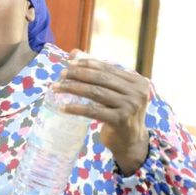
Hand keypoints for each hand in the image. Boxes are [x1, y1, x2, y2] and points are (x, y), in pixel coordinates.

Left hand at [53, 50, 149, 175]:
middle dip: (78, 75)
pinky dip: (76, 108)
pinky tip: (63, 107)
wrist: (131, 142)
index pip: (109, 69)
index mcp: (138, 81)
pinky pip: (93, 111)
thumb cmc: (120, 113)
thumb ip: (99, 73)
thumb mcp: (114, 92)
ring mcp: (130, 107)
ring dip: (73, 89)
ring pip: (95, 93)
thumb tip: (74, 52)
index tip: (70, 63)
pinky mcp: (120, 121)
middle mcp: (137, 92)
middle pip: (101, 79)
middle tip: (62, 74)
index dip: (88, 64)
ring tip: (57, 87)